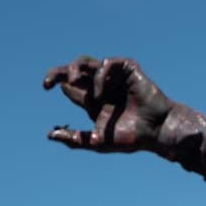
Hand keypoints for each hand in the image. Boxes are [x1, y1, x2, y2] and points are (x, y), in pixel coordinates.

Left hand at [43, 56, 170, 152]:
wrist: (157, 131)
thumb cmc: (132, 139)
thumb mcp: (97, 142)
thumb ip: (75, 139)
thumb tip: (50, 134)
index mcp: (94, 103)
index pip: (71, 89)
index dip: (59, 84)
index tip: (48, 87)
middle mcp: (103, 88)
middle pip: (76, 72)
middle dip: (60, 73)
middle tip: (48, 80)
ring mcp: (115, 78)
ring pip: (89, 63)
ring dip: (76, 68)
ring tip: (71, 79)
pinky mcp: (128, 70)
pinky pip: (108, 64)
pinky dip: (101, 77)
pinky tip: (101, 93)